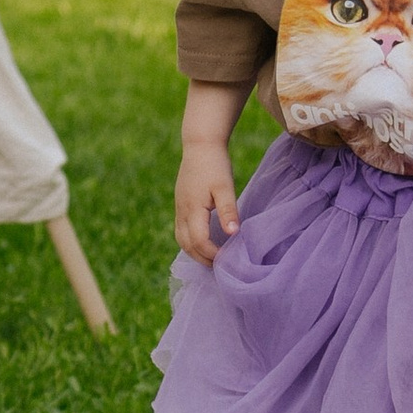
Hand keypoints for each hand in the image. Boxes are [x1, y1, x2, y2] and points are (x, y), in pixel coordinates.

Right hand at [175, 141, 241, 264]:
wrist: (200, 144)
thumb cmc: (215, 165)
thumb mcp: (225, 187)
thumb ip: (228, 211)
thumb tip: (233, 234)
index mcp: (192, 209)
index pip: (199, 242)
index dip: (213, 254)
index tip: (229, 260)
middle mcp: (182, 211)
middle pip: (187, 245)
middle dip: (203, 259)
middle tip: (221, 268)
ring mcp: (179, 208)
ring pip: (181, 239)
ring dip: (195, 252)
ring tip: (213, 259)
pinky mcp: (181, 204)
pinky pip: (181, 231)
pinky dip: (192, 242)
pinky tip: (206, 242)